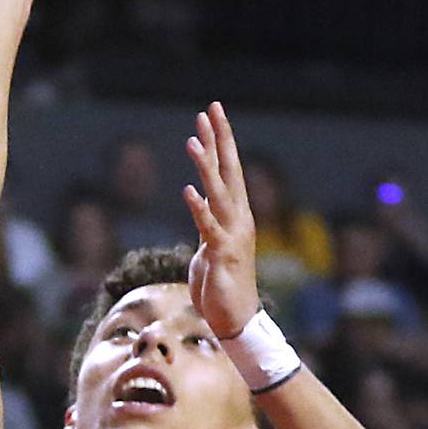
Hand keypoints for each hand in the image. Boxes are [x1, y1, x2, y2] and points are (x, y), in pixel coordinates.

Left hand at [184, 103, 260, 338]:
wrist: (236, 319)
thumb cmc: (222, 285)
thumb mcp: (211, 244)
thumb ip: (208, 221)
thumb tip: (202, 200)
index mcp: (236, 215)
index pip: (229, 169)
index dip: (221, 140)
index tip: (213, 113)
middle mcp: (238, 219)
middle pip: (228, 171)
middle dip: (219, 139)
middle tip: (211, 109)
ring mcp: (231, 236)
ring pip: (219, 193)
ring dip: (206, 166)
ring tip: (193, 140)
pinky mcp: (221, 255)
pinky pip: (208, 227)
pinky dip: (199, 208)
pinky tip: (189, 190)